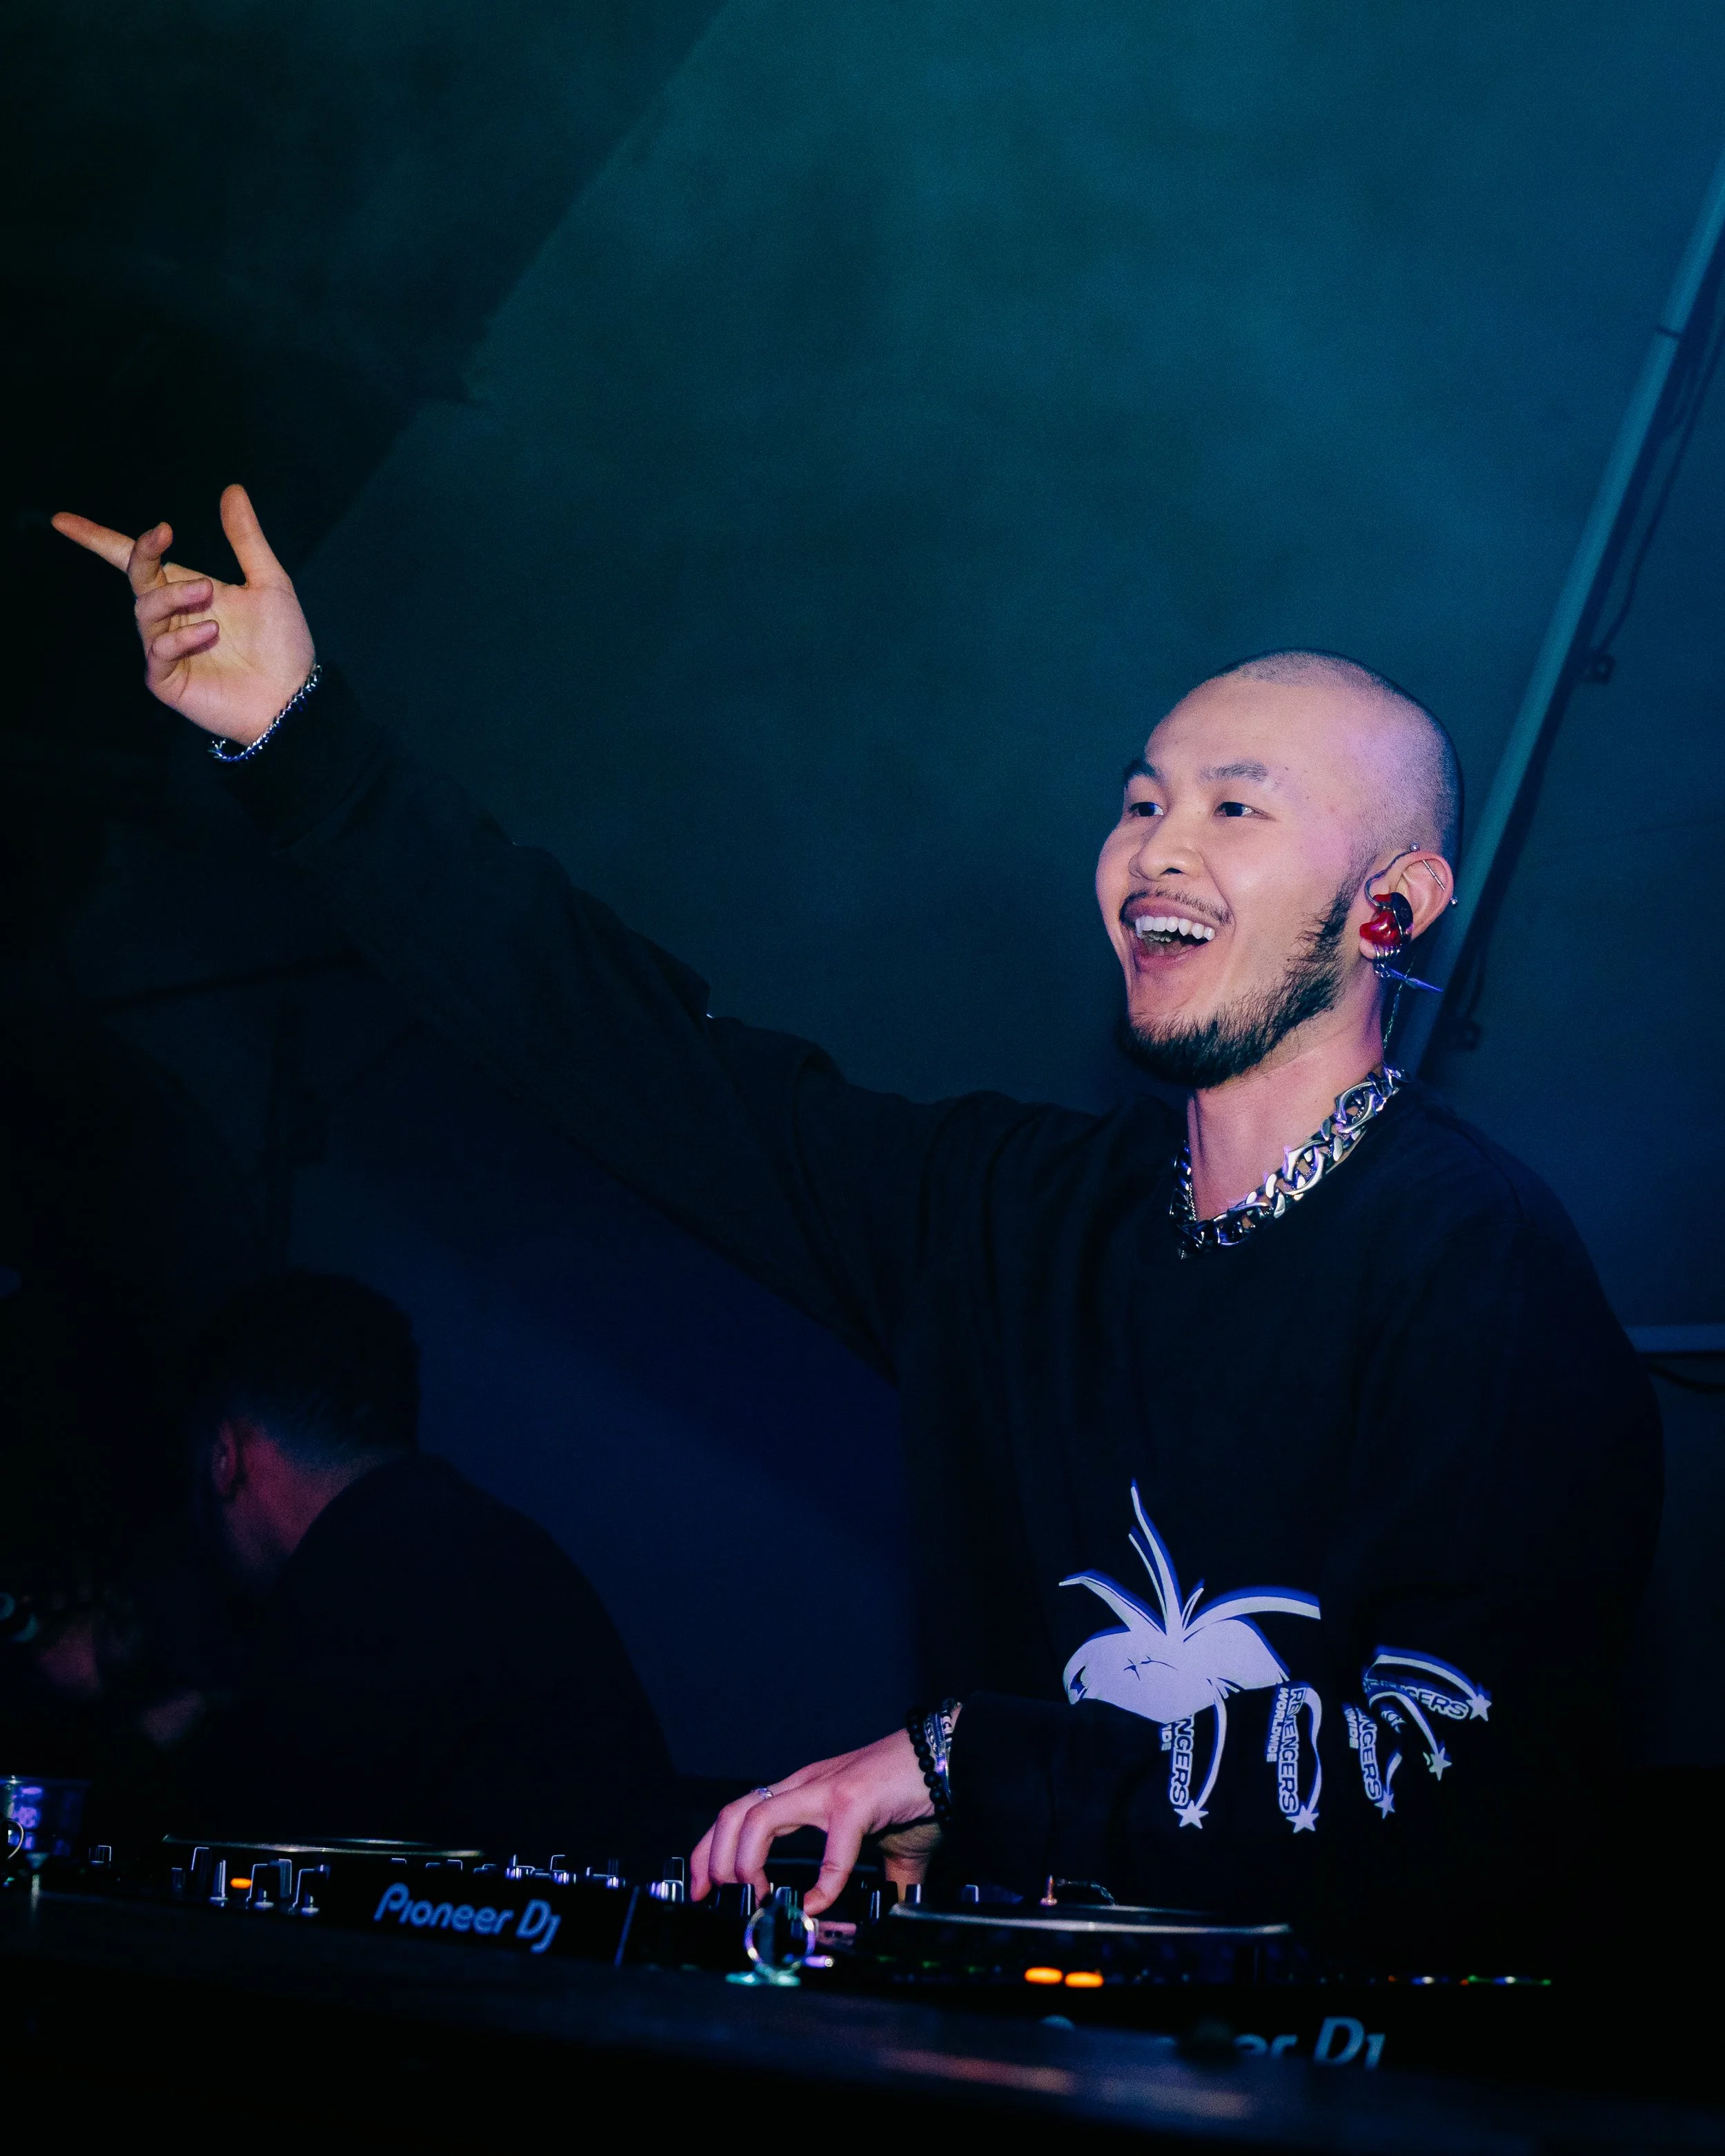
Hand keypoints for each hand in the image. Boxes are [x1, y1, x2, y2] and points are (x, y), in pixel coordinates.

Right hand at [52, 485, 315, 745]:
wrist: (293, 698)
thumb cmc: (283, 644)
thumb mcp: (269, 582)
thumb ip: (246, 539)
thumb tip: (232, 489)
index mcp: (186, 591)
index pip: (134, 560)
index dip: (97, 539)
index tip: (62, 521)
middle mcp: (170, 618)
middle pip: (136, 578)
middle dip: (143, 554)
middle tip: (165, 536)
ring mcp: (165, 650)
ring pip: (145, 611)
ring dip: (173, 595)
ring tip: (210, 595)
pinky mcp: (166, 680)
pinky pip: (157, 650)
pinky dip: (181, 637)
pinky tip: (212, 633)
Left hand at [691, 1727, 935, 1916]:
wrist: (951, 1756)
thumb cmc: (917, 1792)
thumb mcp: (882, 1843)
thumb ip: (869, 1878)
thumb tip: (868, 1918)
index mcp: (807, 1790)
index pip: (740, 1812)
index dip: (711, 1849)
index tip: (704, 1886)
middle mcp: (808, 1785)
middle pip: (735, 1812)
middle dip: (711, 1857)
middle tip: (711, 1897)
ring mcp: (829, 1790)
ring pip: (758, 1817)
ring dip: (745, 1862)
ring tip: (756, 1896)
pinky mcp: (856, 1802)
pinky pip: (829, 1851)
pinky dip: (821, 1885)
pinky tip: (818, 1905)